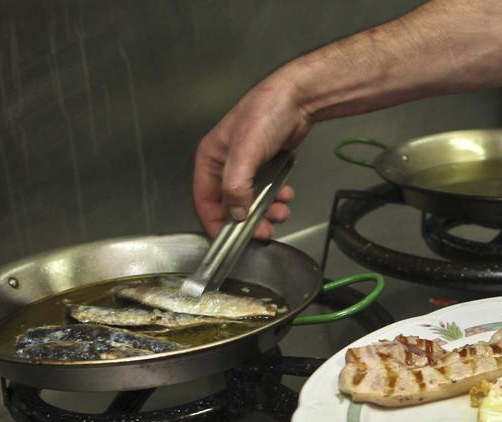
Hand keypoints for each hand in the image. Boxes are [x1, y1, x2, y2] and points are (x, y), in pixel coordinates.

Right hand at [193, 79, 311, 238]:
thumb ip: (236, 186)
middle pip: (230, 206)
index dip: (215, 224)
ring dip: (266, 211)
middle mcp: (224, 165)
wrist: (297, 99)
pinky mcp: (265, 166)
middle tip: (266, 230)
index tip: (230, 242)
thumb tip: (236, 214)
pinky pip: (266, 192)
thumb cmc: (265, 116)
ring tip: (282, 211)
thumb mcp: (245, 153)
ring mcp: (245, 167)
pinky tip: (287, 195)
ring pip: (251, 201)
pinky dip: (276, 199)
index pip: (204, 201)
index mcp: (210, 160)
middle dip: (248, 220)